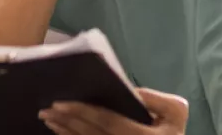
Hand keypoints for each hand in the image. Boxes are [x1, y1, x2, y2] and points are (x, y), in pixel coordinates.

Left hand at [40, 87, 188, 134]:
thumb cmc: (173, 132)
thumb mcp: (176, 113)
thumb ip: (156, 100)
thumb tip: (130, 90)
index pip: (107, 121)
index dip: (83, 112)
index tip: (60, 104)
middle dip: (67, 122)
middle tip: (46, 110)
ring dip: (64, 132)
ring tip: (48, 119)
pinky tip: (60, 132)